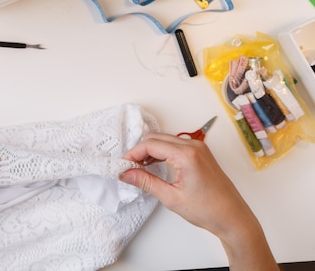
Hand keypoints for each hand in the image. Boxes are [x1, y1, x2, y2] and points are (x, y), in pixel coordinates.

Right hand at [119, 132, 278, 270]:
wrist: (233, 218)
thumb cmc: (208, 210)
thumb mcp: (171, 198)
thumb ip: (146, 182)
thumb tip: (126, 174)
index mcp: (187, 155)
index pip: (151, 145)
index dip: (133, 154)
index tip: (123, 166)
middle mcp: (194, 146)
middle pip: (156, 138)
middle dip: (139, 150)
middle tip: (129, 167)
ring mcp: (199, 147)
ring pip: (164, 140)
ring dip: (150, 150)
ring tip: (139, 168)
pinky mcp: (200, 153)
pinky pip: (175, 145)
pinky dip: (161, 152)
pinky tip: (154, 165)